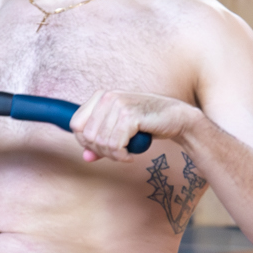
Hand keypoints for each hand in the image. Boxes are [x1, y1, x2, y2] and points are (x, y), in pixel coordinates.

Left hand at [70, 90, 189, 161]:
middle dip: (101, 151)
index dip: (85, 142)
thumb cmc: (148, 122)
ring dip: (114, 155)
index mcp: (101, 96)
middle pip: (87, 136)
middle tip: (117, 154)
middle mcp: (107, 97)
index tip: (102, 149)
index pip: (76, 124)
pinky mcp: (130, 115)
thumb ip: (102, 142)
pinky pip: (116, 144)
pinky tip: (131, 155)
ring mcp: (118, 104)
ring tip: (126, 154)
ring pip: (101, 142)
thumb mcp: (121, 130)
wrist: (176, 117)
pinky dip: (122, 155)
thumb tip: (86, 157)